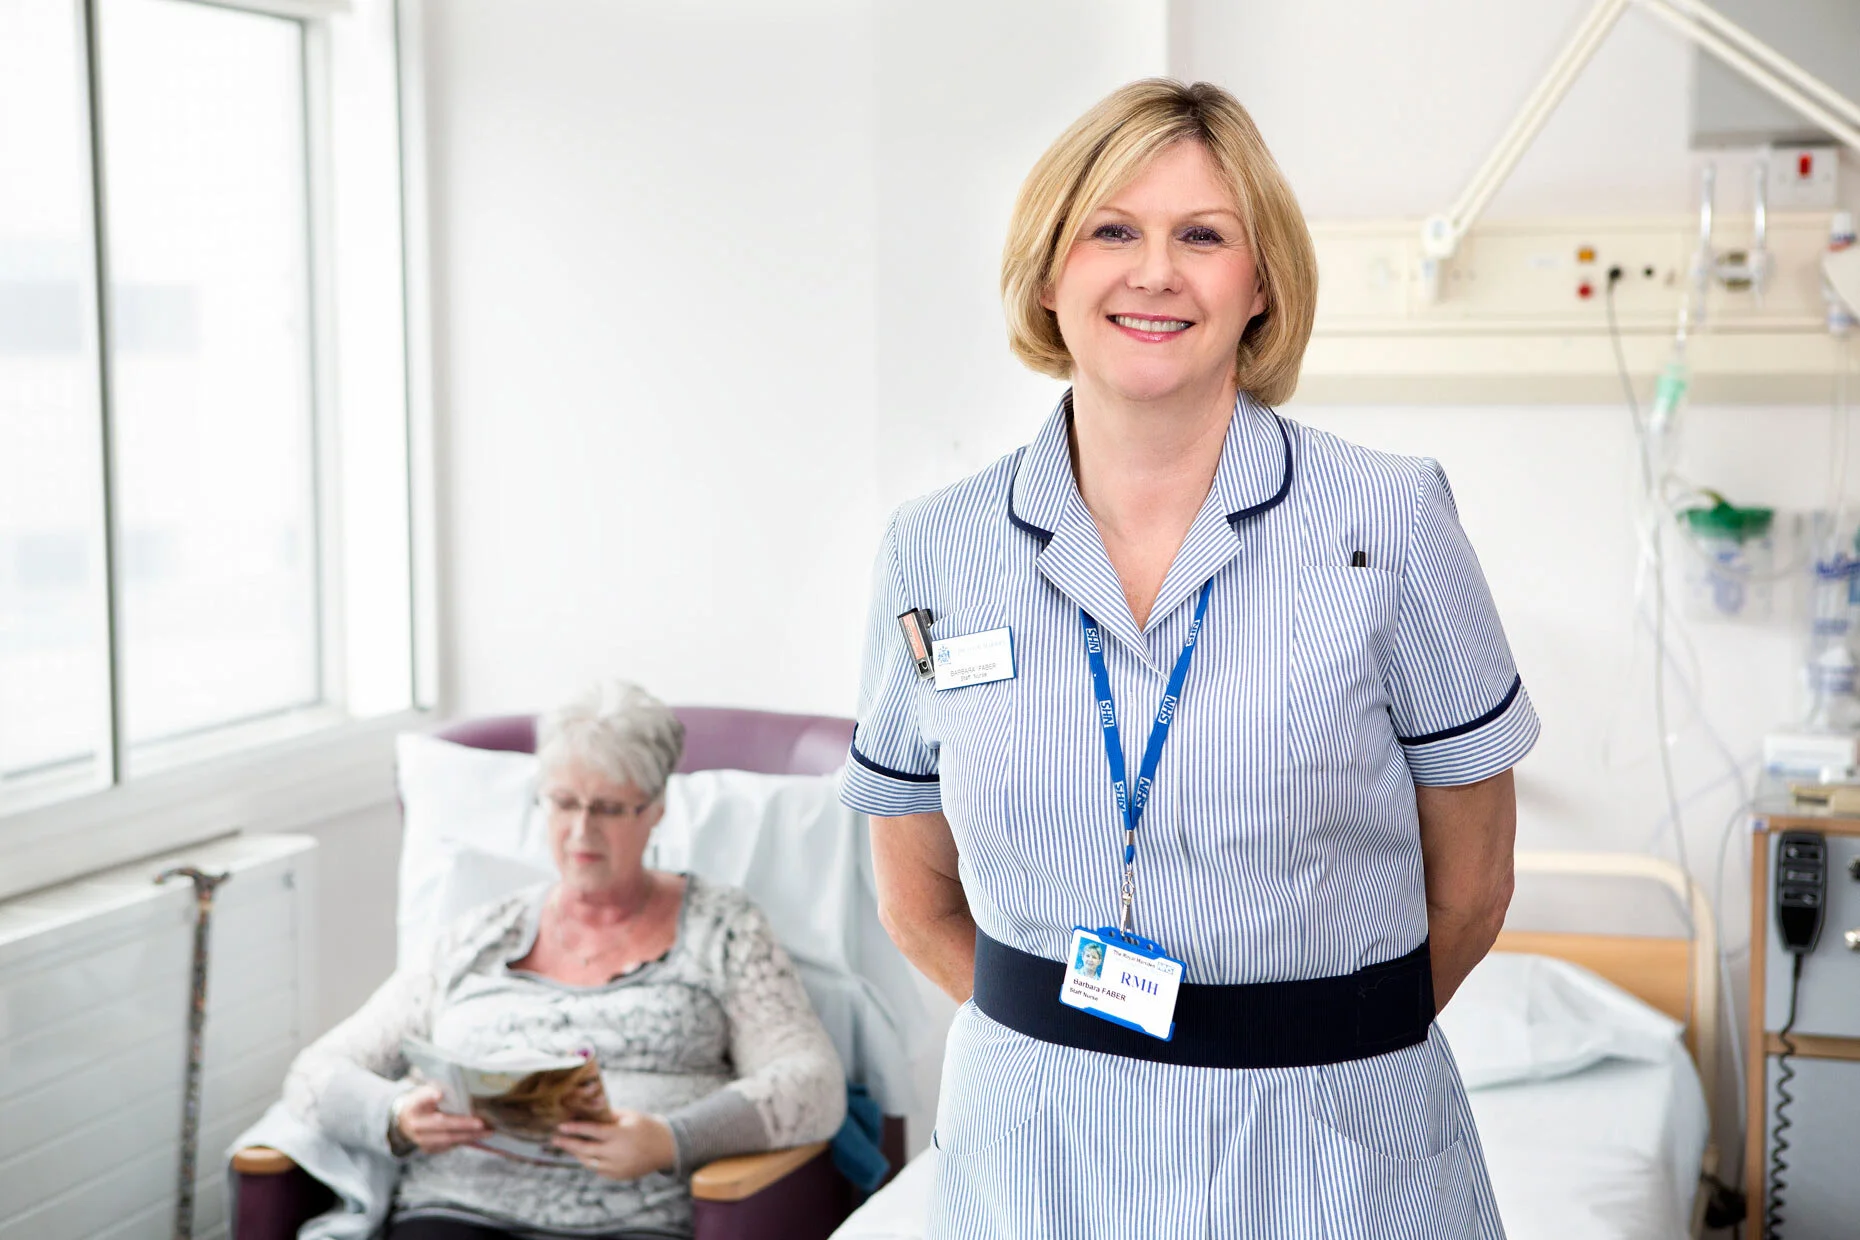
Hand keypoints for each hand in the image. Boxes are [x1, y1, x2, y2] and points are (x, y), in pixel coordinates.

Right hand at [393, 1084, 486, 1153]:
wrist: (404, 1122)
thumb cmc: (420, 1103)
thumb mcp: (423, 1092)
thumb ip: (434, 1090)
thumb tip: (450, 1088)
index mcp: (413, 1106)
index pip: (420, 1100)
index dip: (429, 1097)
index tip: (439, 1094)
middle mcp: (415, 1125)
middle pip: (440, 1124)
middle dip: (462, 1125)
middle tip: (481, 1123)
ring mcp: (421, 1139)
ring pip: (447, 1139)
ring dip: (469, 1136)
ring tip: (487, 1132)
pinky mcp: (428, 1148)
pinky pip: (448, 1146)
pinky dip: (464, 1141)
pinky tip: (478, 1137)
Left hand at [553, 1109, 676, 1179]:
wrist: (667, 1147)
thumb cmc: (646, 1126)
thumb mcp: (629, 1115)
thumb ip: (608, 1115)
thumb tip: (587, 1111)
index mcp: (620, 1135)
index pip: (592, 1132)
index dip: (575, 1128)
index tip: (560, 1126)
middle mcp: (617, 1153)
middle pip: (585, 1150)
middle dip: (568, 1144)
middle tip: (555, 1138)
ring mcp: (617, 1167)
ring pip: (589, 1162)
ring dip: (577, 1154)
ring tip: (568, 1145)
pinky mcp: (619, 1176)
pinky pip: (598, 1169)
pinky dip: (590, 1161)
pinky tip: (584, 1154)